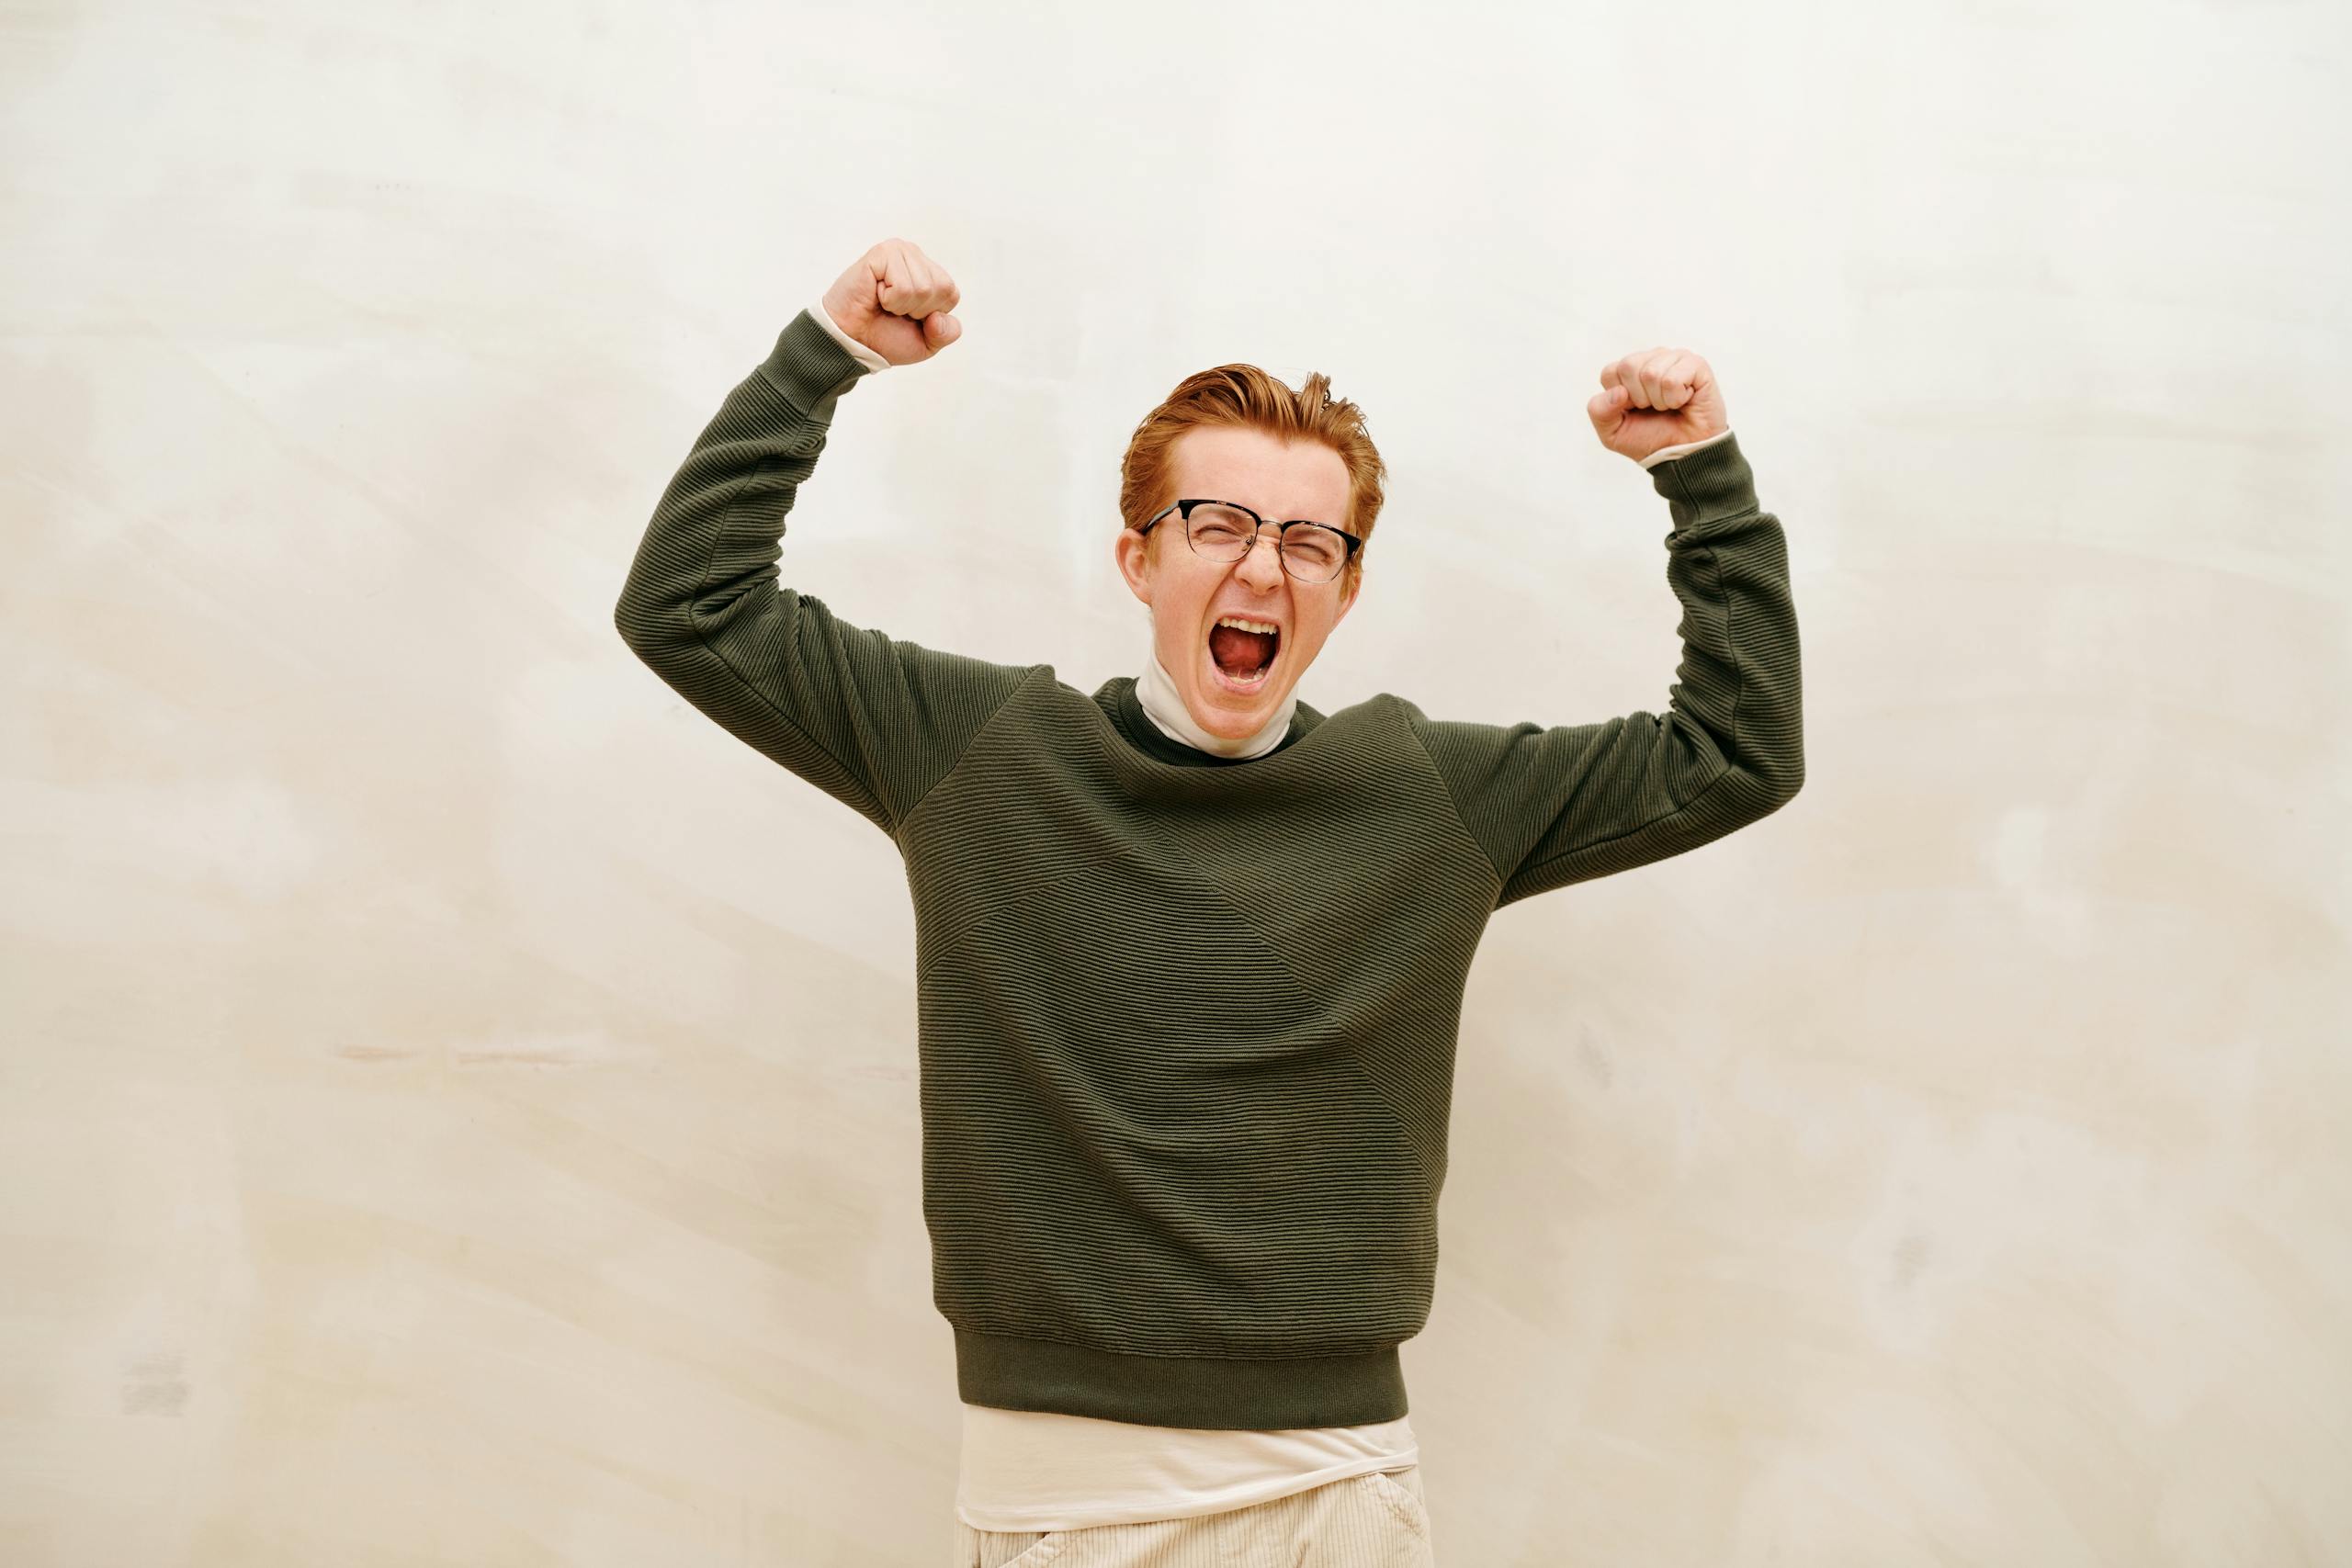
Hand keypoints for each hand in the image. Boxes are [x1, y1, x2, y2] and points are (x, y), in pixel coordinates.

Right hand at [820, 238, 963, 365]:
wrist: (852, 342)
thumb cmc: (885, 337)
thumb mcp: (927, 343)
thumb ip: (947, 332)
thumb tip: (938, 316)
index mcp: (929, 272)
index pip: (951, 294)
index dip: (931, 315)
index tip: (908, 316)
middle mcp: (916, 256)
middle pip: (941, 289)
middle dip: (918, 310)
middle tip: (893, 309)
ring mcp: (899, 251)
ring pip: (922, 288)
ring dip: (901, 306)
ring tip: (883, 302)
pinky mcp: (882, 253)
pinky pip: (903, 286)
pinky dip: (890, 300)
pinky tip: (875, 294)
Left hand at [1585, 347, 1727, 462]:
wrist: (1684, 455)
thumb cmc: (1651, 439)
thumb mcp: (1612, 432)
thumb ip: (1599, 410)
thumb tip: (1618, 391)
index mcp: (1629, 370)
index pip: (1610, 372)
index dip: (1620, 399)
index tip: (1635, 410)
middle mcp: (1651, 359)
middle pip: (1628, 366)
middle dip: (1639, 398)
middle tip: (1654, 408)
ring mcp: (1674, 358)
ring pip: (1651, 373)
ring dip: (1659, 401)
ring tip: (1670, 405)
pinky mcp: (1696, 365)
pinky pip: (1673, 379)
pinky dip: (1676, 399)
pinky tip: (1684, 400)